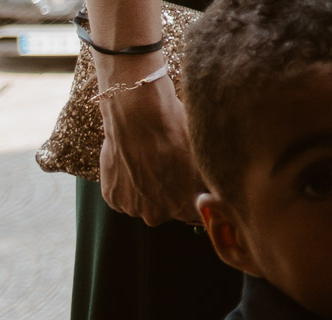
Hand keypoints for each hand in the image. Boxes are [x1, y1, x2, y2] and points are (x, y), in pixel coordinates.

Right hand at [97, 63, 202, 224]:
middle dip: (170, 194)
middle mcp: (157, 216)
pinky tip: (133, 162)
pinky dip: (127, 185)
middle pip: (167, 210)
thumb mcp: (203, 157)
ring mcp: (132, 208)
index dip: (195, 197)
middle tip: (169, 166)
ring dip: (147, 190)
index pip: (195, 213)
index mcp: (184, 207)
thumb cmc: (176, 131)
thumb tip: (219, 194)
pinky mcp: (112, 198)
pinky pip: (123, 196)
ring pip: (143, 203)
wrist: (139, 115)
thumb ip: (209, 183)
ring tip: (150, 161)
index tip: (193, 183)